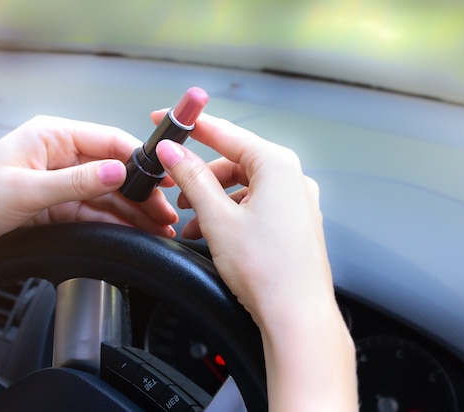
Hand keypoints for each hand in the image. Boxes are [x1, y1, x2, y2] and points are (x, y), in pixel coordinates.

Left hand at [0, 115, 177, 255]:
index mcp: (51, 135)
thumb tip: (117, 172)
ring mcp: (59, 180)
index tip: (163, 177)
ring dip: (132, 210)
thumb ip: (76, 182)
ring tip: (158, 226)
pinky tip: (134, 230)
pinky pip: (93, 210)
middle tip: (165, 212)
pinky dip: (114, 221)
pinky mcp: (56, 203)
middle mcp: (59, 154)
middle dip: (141, 191)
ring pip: (106, 194)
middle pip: (112, 170)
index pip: (107, 140)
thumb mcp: (26, 190)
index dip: (138, 158)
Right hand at [152, 111, 329, 317]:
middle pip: (235, 161)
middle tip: (174, 185)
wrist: (296, 315)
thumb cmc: (268, 270)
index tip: (167, 121)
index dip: (191, 126)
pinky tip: (210, 233)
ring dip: (212, 199)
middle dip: (201, 175)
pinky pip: (255, 206)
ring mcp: (295, 201)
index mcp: (278, 165)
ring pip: (243, 186)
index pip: (226, 133)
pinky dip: (230, 214)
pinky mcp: (293, 222)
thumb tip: (173, 152)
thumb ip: (191, 179)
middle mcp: (292, 178)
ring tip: (190, 220)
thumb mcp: (217, 218)